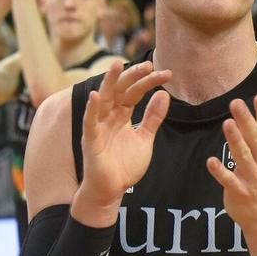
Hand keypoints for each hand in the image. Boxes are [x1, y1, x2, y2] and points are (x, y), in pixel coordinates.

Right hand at [79, 61, 172, 207]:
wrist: (111, 191)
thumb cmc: (124, 165)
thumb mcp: (145, 138)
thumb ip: (153, 118)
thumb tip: (164, 94)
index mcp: (121, 115)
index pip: (135, 92)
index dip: (148, 82)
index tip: (166, 74)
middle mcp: (108, 117)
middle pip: (120, 90)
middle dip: (133, 76)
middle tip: (148, 64)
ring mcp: (98, 127)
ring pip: (103, 99)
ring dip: (110, 82)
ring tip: (116, 64)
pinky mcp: (91, 140)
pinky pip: (90, 122)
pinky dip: (92, 109)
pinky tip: (96, 95)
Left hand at [206, 95, 256, 231]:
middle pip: (255, 139)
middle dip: (246, 121)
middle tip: (236, 102)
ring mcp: (253, 178)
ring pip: (243, 157)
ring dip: (235, 140)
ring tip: (227, 124)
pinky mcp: (239, 192)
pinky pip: (229, 181)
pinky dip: (220, 171)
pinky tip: (211, 161)